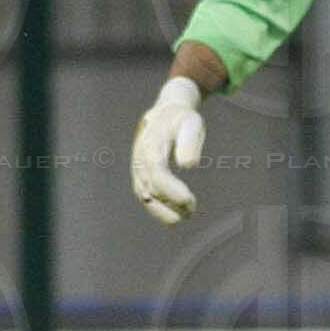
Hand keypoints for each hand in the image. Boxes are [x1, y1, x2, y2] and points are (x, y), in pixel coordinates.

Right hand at [131, 76, 206, 224]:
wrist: (164, 115)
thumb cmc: (181, 120)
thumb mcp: (191, 122)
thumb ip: (190, 141)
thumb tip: (189, 165)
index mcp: (151, 146)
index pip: (157, 173)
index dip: (171, 190)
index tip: (189, 201)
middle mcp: (140, 161)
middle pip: (151, 188)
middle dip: (171, 203)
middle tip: (191, 210)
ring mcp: (138, 171)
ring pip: (146, 198)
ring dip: (164, 211)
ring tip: (186, 215)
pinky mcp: (140, 178)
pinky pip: (146, 199)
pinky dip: (159, 210)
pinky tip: (175, 215)